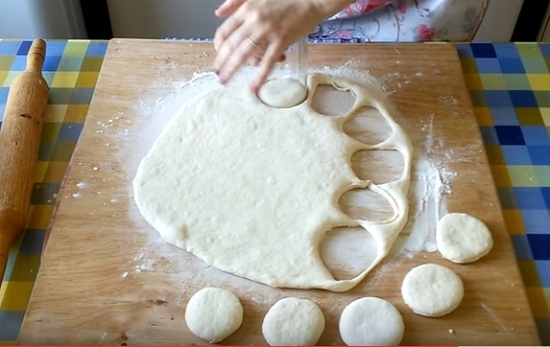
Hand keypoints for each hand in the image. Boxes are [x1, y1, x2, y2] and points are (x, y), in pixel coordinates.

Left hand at [213, 0, 351, 92]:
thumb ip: (234, 2)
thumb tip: (218, 13)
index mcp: (246, 9)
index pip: (225, 31)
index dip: (218, 46)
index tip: (218, 55)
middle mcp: (254, 20)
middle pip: (231, 45)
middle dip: (222, 62)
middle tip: (218, 74)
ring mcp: (268, 30)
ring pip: (244, 54)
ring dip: (233, 70)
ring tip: (226, 81)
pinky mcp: (282, 40)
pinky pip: (268, 61)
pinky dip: (260, 76)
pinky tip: (254, 87)